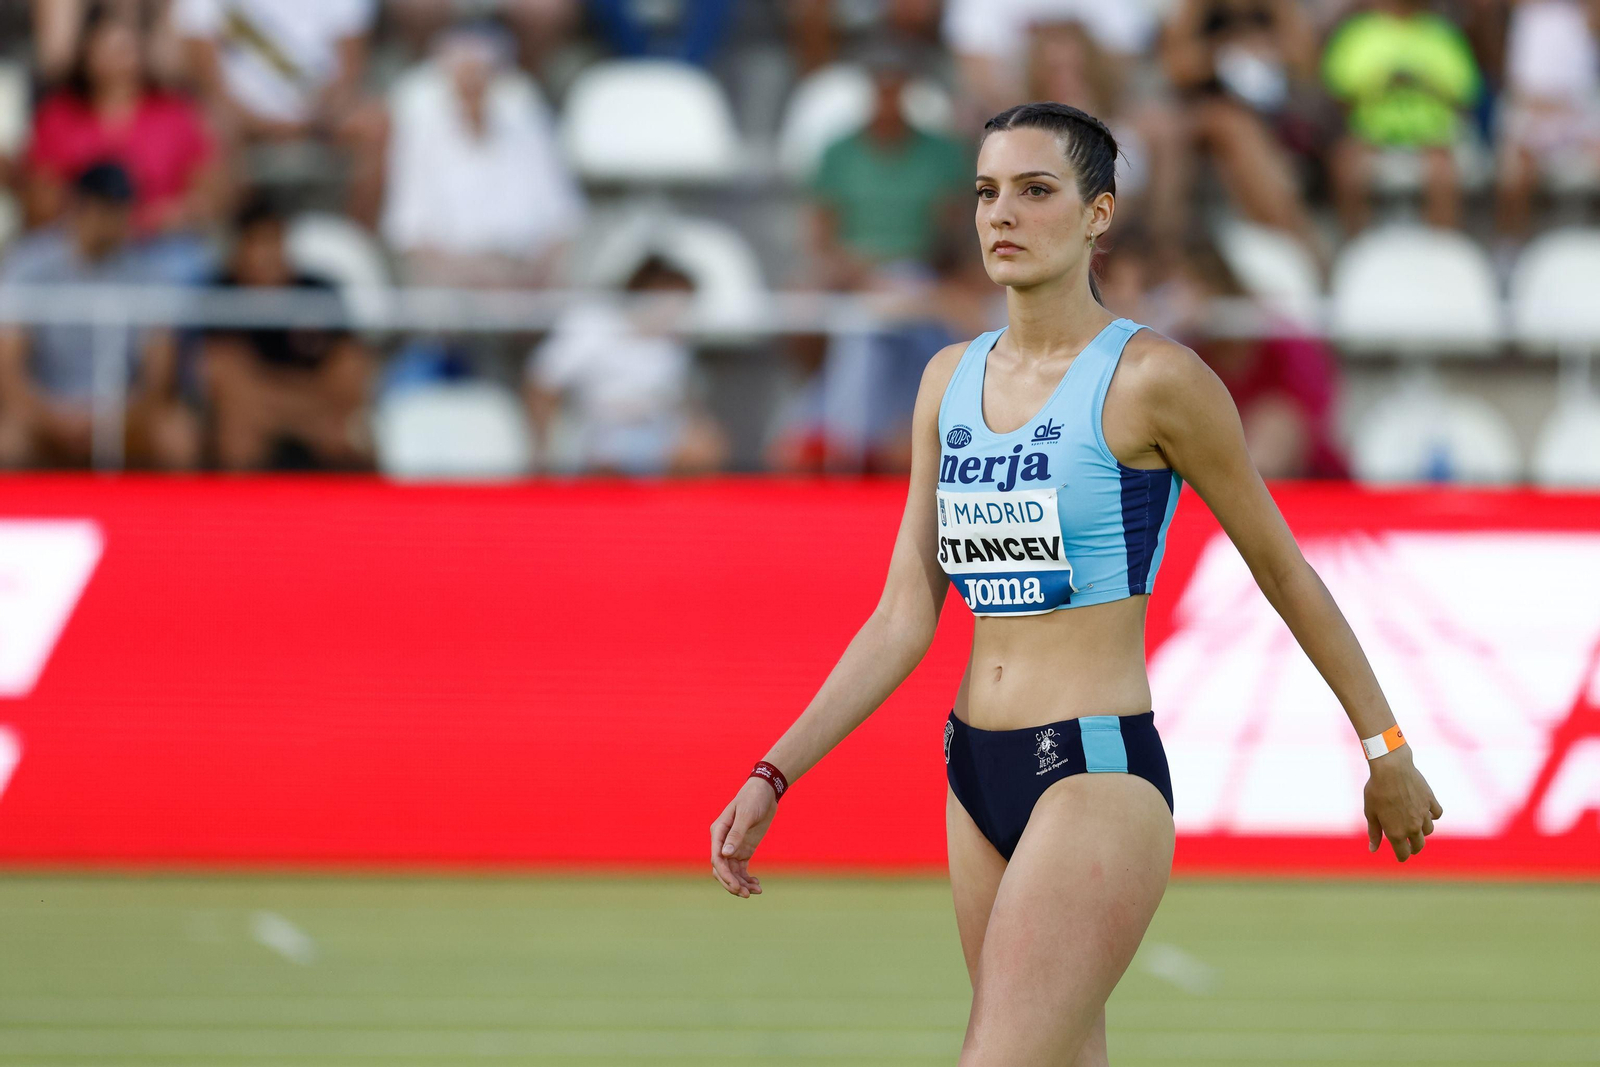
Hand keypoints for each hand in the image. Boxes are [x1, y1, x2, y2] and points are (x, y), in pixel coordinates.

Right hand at [709, 778, 777, 897]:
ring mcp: (733, 847)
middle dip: (731, 883)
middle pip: (721, 869)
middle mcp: (722, 842)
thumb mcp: (746, 815)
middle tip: (746, 894)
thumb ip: (736, 834)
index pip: (716, 859)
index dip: (724, 875)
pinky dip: (747, 879)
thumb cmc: (753, 799)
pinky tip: (756, 885)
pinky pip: (741, 869)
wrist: (765, 791)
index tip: (736, 887)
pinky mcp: (744, 849)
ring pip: (732, 872)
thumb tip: (725, 854)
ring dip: (741, 884)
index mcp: (718, 832)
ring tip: (756, 891)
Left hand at [1363, 746, 1442, 861]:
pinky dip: (1432, 815)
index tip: (1400, 856)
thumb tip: (1373, 849)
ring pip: (1428, 830)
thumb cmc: (1376, 790)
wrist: (1391, 769)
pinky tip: (1426, 812)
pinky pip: (1436, 814)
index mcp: (1396, 833)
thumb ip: (1374, 833)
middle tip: (1409, 846)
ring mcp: (1424, 814)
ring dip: (1422, 832)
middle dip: (1414, 848)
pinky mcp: (1430, 801)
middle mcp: (1413, 827)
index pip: (1404, 854)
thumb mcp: (1370, 813)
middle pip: (1419, 845)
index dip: (1402, 857)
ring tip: (1415, 827)